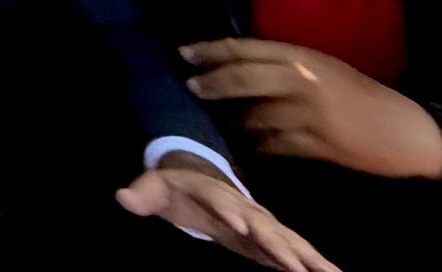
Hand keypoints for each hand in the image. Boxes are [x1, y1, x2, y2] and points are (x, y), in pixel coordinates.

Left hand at [115, 159, 339, 271]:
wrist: (201, 178)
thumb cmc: (176, 188)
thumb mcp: (155, 187)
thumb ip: (142, 193)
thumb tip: (123, 196)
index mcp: (215, 195)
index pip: (223, 203)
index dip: (231, 213)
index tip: (241, 225)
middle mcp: (245, 210)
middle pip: (265, 226)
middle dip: (280, 244)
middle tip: (298, 265)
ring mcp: (263, 225)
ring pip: (291, 242)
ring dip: (311, 258)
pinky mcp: (272, 241)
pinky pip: (299, 252)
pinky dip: (318, 263)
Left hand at [184, 38, 441, 180]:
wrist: (402, 129)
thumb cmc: (358, 94)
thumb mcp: (321, 66)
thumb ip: (282, 63)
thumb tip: (235, 63)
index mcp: (300, 55)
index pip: (243, 48)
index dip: (209, 50)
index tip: (183, 53)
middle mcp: (299, 81)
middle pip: (239, 79)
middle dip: (209, 84)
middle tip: (190, 87)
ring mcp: (306, 114)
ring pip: (252, 116)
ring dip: (231, 120)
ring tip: (218, 120)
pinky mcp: (313, 144)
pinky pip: (271, 144)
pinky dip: (257, 144)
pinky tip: (249, 143)